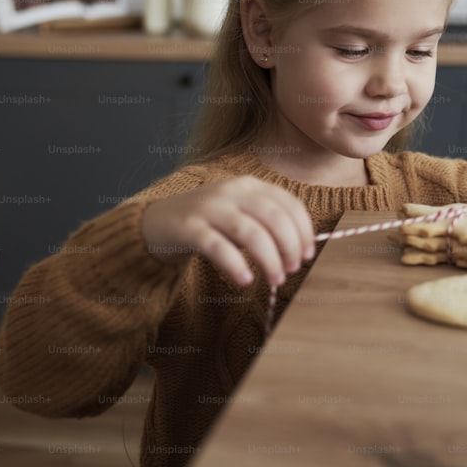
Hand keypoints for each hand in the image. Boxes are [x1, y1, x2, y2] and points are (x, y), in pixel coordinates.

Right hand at [141, 177, 314, 285]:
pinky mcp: (188, 227)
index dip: (304, 230)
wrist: (157, 222)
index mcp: (250, 185)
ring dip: (269, 259)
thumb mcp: (241, 215)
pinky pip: (218, 247)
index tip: (308, 254)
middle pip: (274, 218)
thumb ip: (268, 224)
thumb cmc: (209, 223)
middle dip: (290, 246)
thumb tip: (302, 250)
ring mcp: (208, 207)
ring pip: (250, 232)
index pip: (288, 204)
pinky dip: (236, 265)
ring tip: (275, 280)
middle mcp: (231, 191)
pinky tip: (245, 280)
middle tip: (292, 270)